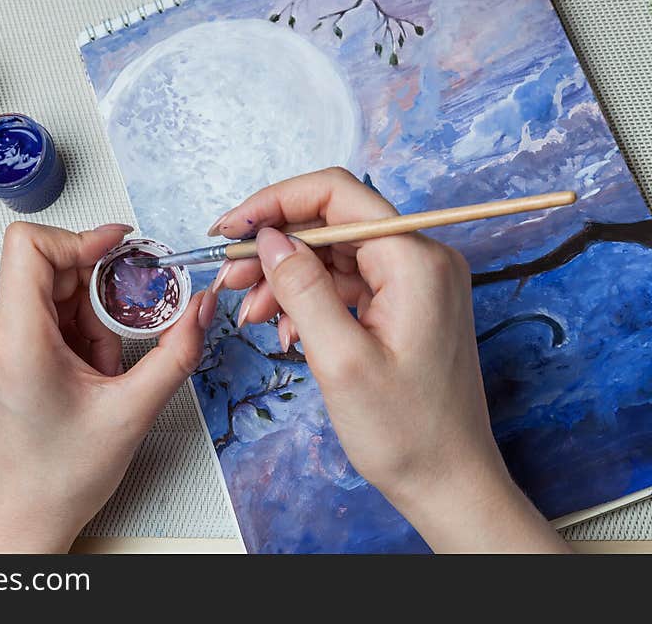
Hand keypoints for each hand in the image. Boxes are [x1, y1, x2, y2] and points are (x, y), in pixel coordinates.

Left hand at [0, 222, 206, 552]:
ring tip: (103, 372)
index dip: (80, 236)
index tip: (120, 248)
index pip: (29, 245)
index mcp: (17, 342)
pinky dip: (76, 334)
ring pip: (52, 294)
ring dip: (90, 321)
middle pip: (52, 269)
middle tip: (127, 333)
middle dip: (99, 296)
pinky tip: (88, 374)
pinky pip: (44, 316)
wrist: (22, 517)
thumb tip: (202, 306)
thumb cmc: (60, 476)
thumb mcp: (133, 411)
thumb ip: (177, 351)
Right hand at [206, 168, 569, 552]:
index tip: (231, 228)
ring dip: (286, 277)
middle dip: (274, 247)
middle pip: (331, 224)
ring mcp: (415, 282)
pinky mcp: (405, 305)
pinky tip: (285, 329)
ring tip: (250, 312)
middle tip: (229, 277)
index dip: (275, 203)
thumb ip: (302, 288)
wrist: (448, 483)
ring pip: (334, 256)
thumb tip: (269, 238)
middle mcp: (420, 259)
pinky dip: (309, 299)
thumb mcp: (340, 359)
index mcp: (414, 260)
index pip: (337, 194)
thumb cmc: (406, 433)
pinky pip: (347, 284)